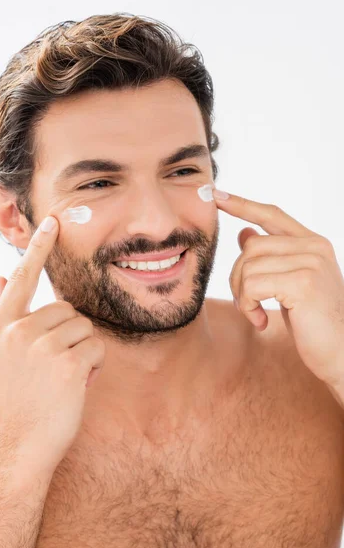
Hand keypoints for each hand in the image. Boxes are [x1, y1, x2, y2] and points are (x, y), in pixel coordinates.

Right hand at [0, 215, 104, 474]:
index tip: (53, 221)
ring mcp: (40, 346)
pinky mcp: (67, 363)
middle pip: (66, 309)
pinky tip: (77, 385)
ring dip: (82, 350)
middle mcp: (16, 331)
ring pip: (84, 327)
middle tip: (55, 367)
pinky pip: (96, 346)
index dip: (38, 248)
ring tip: (63, 378)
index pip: (21, 278)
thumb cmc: (10, 400)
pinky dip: (94, 365)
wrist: (16, 447)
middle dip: (69, 335)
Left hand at [212, 188, 343, 404]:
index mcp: (312, 243)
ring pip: (248, 266)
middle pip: (251, 247)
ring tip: (257, 314)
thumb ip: (271, 257)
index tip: (217, 195)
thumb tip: (244, 233)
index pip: (272, 214)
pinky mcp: (303, 282)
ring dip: (243, 295)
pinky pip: (252, 285)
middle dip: (238, 278)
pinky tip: (262, 321)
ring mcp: (311, 262)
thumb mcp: (289, 284)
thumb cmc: (314, 322)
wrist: (340, 352)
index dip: (242, 205)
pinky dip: (248, 305)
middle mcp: (314, 247)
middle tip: (248, 303)